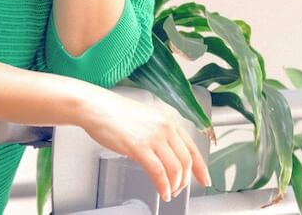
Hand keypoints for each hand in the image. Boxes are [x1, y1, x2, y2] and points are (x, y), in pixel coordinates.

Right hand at [77, 87, 210, 200]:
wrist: (97, 107)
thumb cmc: (115, 113)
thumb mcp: (146, 119)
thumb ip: (159, 134)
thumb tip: (167, 155)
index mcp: (168, 120)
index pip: (191, 147)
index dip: (200, 167)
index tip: (204, 179)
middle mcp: (164, 127)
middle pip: (185, 160)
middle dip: (184, 180)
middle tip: (178, 189)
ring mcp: (153, 136)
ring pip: (175, 168)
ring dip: (174, 186)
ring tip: (169, 192)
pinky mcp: (139, 147)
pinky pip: (158, 172)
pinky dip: (163, 186)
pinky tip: (162, 192)